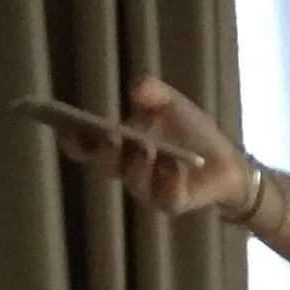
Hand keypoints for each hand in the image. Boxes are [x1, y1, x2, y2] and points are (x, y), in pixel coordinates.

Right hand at [58, 76, 247, 218]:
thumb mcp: (170, 104)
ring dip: (139, 164)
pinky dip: (171, 180)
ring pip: (134, 181)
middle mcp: (125, 170)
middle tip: (110, 134)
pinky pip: (166, 196)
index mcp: (117, 147)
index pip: (85, 147)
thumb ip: (153, 93)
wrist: (224, 158)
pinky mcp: (171, 203)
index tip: (64, 125)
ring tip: (147, 147)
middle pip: (104, 165)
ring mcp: (147, 190)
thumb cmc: (188, 131)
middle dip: (105, 150)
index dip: (73, 139)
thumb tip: (138, 87)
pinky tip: (176, 165)